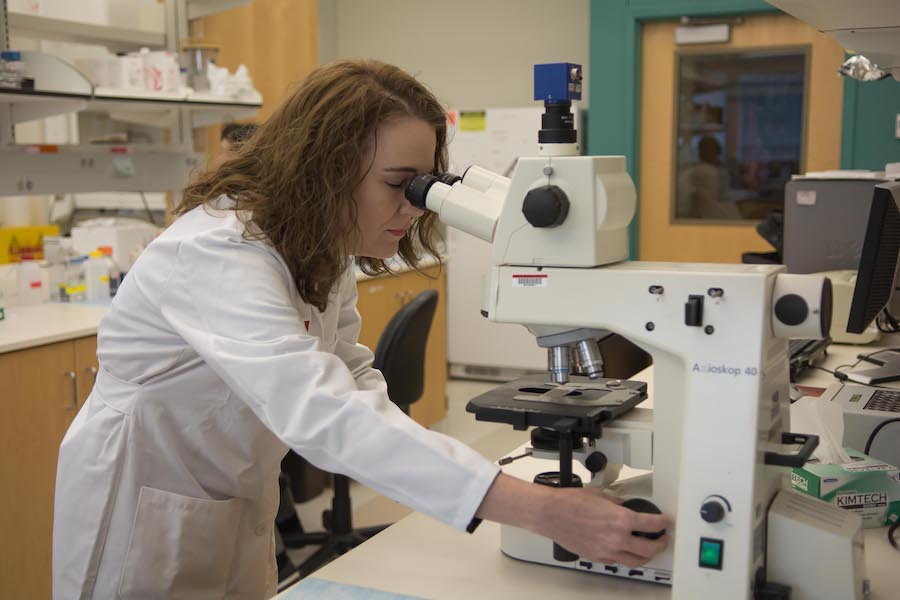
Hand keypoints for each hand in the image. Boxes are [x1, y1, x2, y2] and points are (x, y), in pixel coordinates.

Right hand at [538, 487, 669, 566]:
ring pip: (635, 561)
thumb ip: (616, 502)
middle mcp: (616, 538)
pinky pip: (617, 561)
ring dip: (646, 556)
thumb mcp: (599, 494)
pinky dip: (624, 557)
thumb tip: (624, 505)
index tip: (664, 522)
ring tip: (648, 550)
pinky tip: (624, 550)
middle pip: (649, 549)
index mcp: (621, 520)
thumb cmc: (570, 502)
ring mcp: (607, 551)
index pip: (652, 525)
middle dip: (660, 544)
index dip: (662, 523)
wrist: (551, 514)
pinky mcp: (597, 557)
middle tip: (662, 539)